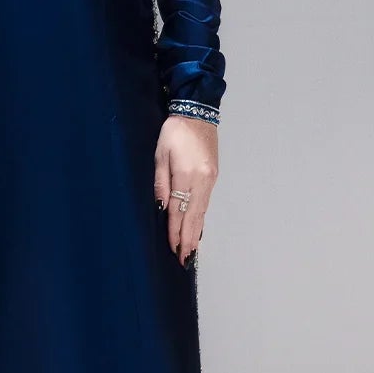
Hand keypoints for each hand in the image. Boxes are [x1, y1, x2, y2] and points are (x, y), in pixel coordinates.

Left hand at [154, 115, 216, 265]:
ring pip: (202, 211)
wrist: (197, 112)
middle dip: (188, 239)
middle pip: (194, 216)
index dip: (176, 232)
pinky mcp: (213, 176)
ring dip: (196, 232)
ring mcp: (210, 179)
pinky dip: (200, 218)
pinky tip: (197, 228)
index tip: (173, 249)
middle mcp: (202, 180)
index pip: (179, 211)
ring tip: (191, 250)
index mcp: (187, 175)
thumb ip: (160, 182)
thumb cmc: (173, 131)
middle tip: (184, 260)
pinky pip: (205, 203)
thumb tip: (161, 208)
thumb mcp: (159, 155)